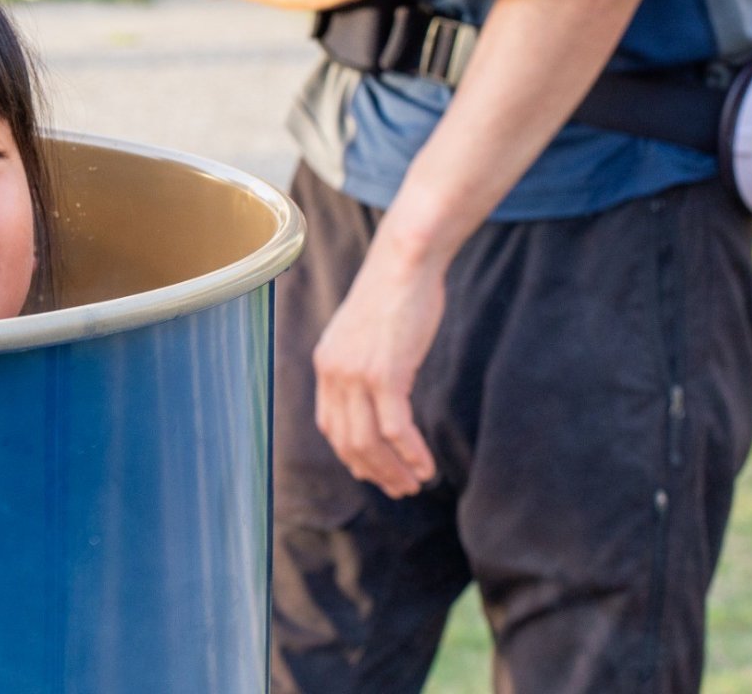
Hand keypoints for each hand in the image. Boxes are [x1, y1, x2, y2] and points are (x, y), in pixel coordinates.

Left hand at [312, 236, 445, 497]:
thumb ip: (362, 364)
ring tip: (415, 484)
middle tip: (401, 489)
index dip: (352, 455)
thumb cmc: (393, 296)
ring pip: (370, 441)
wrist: (404, 263)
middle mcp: (333, 373)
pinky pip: (396, 429)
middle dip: (376, 471)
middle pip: (349, 441)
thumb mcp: (364, 334)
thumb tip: (376, 392)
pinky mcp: (385, 374)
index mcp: (325, 364)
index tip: (374, 472)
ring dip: (394, 470)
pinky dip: (411, 452)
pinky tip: (426, 466)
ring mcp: (356, 374)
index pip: (330, 426)